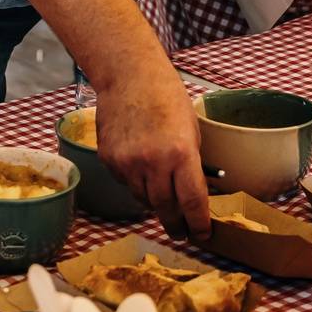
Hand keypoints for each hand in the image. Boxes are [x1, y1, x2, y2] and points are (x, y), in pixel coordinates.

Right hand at [95, 64, 210, 240]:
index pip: (192, 202)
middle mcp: (153, 163)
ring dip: (154, 201)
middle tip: (181, 232)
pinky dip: (135, 182)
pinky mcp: (109, 161)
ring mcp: (127, 163)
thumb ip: (191, 163)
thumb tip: (192, 194)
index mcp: (181, 154)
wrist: (129, 75)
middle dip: (176, 223)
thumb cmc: (166, 96)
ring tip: (160, 191)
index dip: (198, 224)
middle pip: (166, 208)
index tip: (202, 235)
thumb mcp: (191, 129)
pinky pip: (125, 183)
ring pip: (143, 199)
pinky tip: (139, 164)